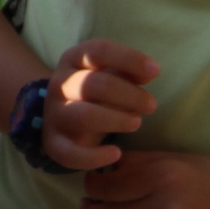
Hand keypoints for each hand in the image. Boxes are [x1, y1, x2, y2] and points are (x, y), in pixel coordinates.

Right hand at [40, 39, 158, 169]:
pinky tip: (116, 154)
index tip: (155, 71)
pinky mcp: (54, 143)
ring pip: (83, 116)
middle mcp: (60, 84)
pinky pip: (70, 153)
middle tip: (152, 105)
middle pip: (93, 85)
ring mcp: (55, 114)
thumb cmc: (92, 90)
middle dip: (128, 95)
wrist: (58, 116)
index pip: (99, 51)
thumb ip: (127, 71)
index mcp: (73, 59)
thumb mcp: (107, 73)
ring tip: (137, 123)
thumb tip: (150, 72)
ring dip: (115, 120)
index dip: (128, 59)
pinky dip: (94, 157)